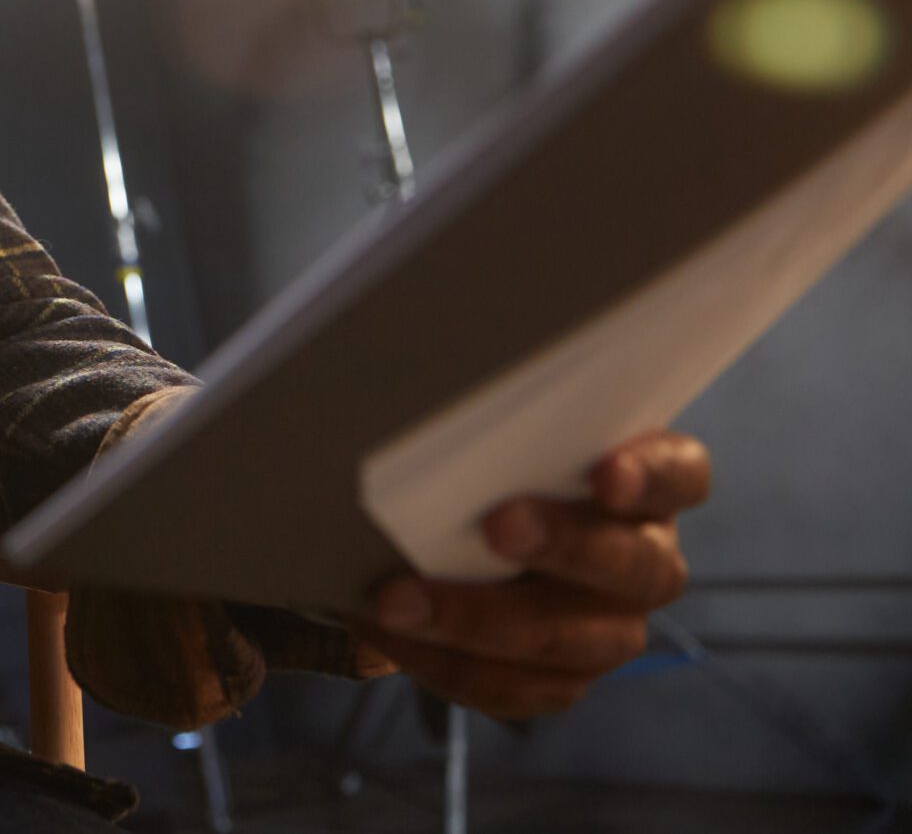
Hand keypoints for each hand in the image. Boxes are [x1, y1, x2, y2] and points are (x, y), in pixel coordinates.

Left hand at [350, 429, 709, 720]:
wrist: (453, 528)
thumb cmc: (487, 460)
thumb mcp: (498, 427)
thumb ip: (497, 416)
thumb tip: (427, 383)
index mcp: (645, 485)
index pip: (680, 474)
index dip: (651, 476)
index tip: (606, 472)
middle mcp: (644, 561)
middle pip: (634, 566)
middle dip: (564, 546)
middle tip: (497, 526)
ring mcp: (608, 628)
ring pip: (571, 642)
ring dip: (479, 622)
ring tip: (399, 601)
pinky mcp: (560, 678)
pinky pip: (516, 687)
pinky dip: (448, 663)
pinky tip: (391, 634)